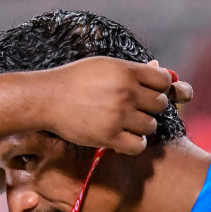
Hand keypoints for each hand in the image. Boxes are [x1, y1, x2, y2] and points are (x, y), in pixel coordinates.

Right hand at [40, 58, 181, 154]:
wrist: (47, 98)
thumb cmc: (74, 80)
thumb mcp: (103, 65)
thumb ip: (131, 69)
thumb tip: (158, 67)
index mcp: (126, 71)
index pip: (163, 81)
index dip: (158, 88)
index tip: (146, 92)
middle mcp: (126, 92)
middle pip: (160, 104)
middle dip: (149, 107)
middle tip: (132, 109)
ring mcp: (118, 115)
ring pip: (150, 126)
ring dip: (140, 127)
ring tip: (124, 123)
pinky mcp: (109, 136)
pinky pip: (139, 145)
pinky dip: (134, 144)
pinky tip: (122, 138)